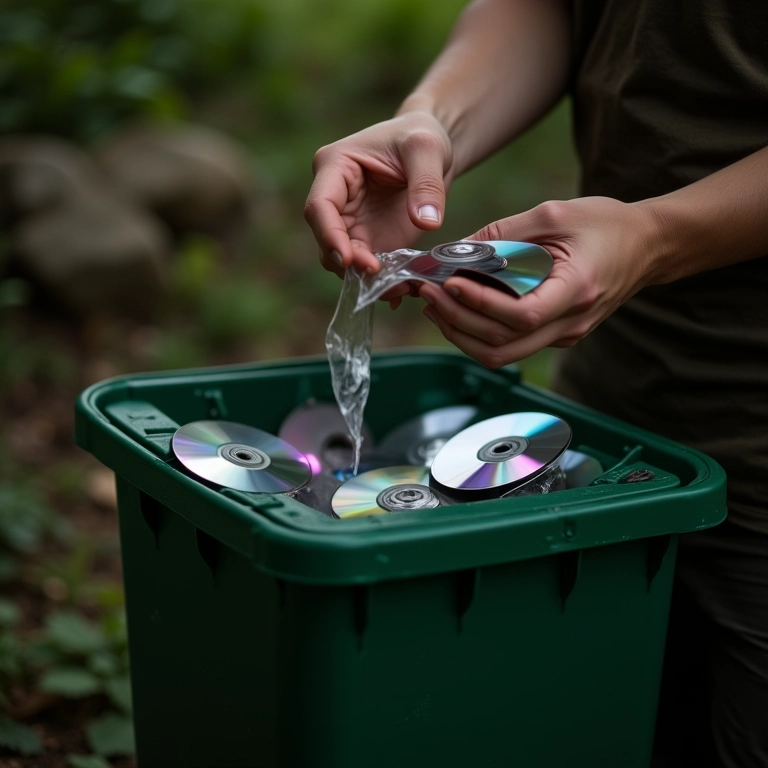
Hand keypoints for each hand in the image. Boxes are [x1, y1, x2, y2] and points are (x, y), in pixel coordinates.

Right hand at [304, 111, 452, 281]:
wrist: (431, 151)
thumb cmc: (421, 136)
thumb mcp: (427, 150)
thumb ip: (426, 184)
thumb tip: (426, 222)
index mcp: (335, 168)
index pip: (319, 207)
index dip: (329, 234)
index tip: (349, 259)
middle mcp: (335, 199)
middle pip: (327, 239)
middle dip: (348, 263)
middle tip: (377, 275)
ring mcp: (351, 224)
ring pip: (344, 260)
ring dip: (365, 279)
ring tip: (395, 289)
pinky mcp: (370, 241)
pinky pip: (367, 267)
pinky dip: (382, 283)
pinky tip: (400, 291)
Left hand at [418, 196, 661, 367]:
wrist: (647, 246)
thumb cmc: (605, 224)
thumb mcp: (554, 213)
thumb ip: (504, 232)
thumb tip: (455, 248)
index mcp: (575, 290)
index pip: (521, 316)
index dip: (481, 305)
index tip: (450, 283)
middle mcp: (570, 323)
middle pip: (502, 345)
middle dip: (457, 322)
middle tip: (428, 294)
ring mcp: (563, 335)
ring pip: (502, 354)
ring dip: (462, 334)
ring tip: (435, 305)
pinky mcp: (556, 335)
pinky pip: (510, 346)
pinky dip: (478, 333)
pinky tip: (458, 309)